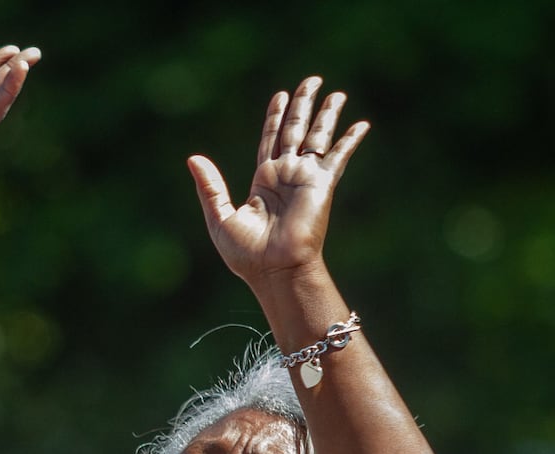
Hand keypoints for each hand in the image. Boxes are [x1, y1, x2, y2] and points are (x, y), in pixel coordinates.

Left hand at [188, 77, 368, 288]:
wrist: (274, 271)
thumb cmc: (246, 254)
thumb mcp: (220, 218)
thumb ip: (210, 187)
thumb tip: (193, 158)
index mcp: (263, 181)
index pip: (270, 140)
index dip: (275, 117)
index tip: (280, 96)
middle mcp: (285, 176)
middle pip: (295, 130)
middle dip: (303, 105)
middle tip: (312, 81)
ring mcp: (305, 179)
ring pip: (317, 137)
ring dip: (327, 115)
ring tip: (335, 93)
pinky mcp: (321, 185)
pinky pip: (338, 157)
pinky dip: (349, 140)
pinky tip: (361, 124)